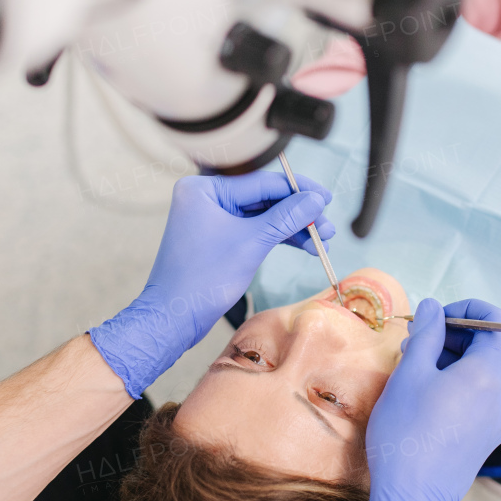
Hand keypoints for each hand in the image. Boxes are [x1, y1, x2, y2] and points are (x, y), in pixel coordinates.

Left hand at [91, 171, 333, 397]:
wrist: (173, 318)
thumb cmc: (202, 279)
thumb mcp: (252, 243)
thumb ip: (286, 217)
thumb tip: (316, 200)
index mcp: (204, 188)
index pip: (262, 182)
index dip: (298, 190)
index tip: (325, 198)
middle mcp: (206, 197)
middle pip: (264, 198)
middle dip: (298, 214)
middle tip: (326, 227)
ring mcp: (212, 218)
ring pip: (263, 216)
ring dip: (292, 228)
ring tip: (322, 241)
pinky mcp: (219, 238)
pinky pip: (254, 231)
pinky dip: (278, 238)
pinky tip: (304, 246)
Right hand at [362, 298, 500, 500]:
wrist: (413, 499)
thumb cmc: (406, 433)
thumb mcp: (409, 374)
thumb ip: (425, 334)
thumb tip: (433, 307)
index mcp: (487, 374)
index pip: (497, 323)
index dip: (468, 310)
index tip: (436, 318)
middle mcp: (500, 396)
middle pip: (485, 349)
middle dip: (450, 338)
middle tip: (412, 344)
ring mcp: (495, 420)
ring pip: (477, 376)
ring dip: (447, 364)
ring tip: (411, 374)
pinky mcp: (484, 439)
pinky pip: (474, 400)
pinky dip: (453, 388)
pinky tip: (422, 401)